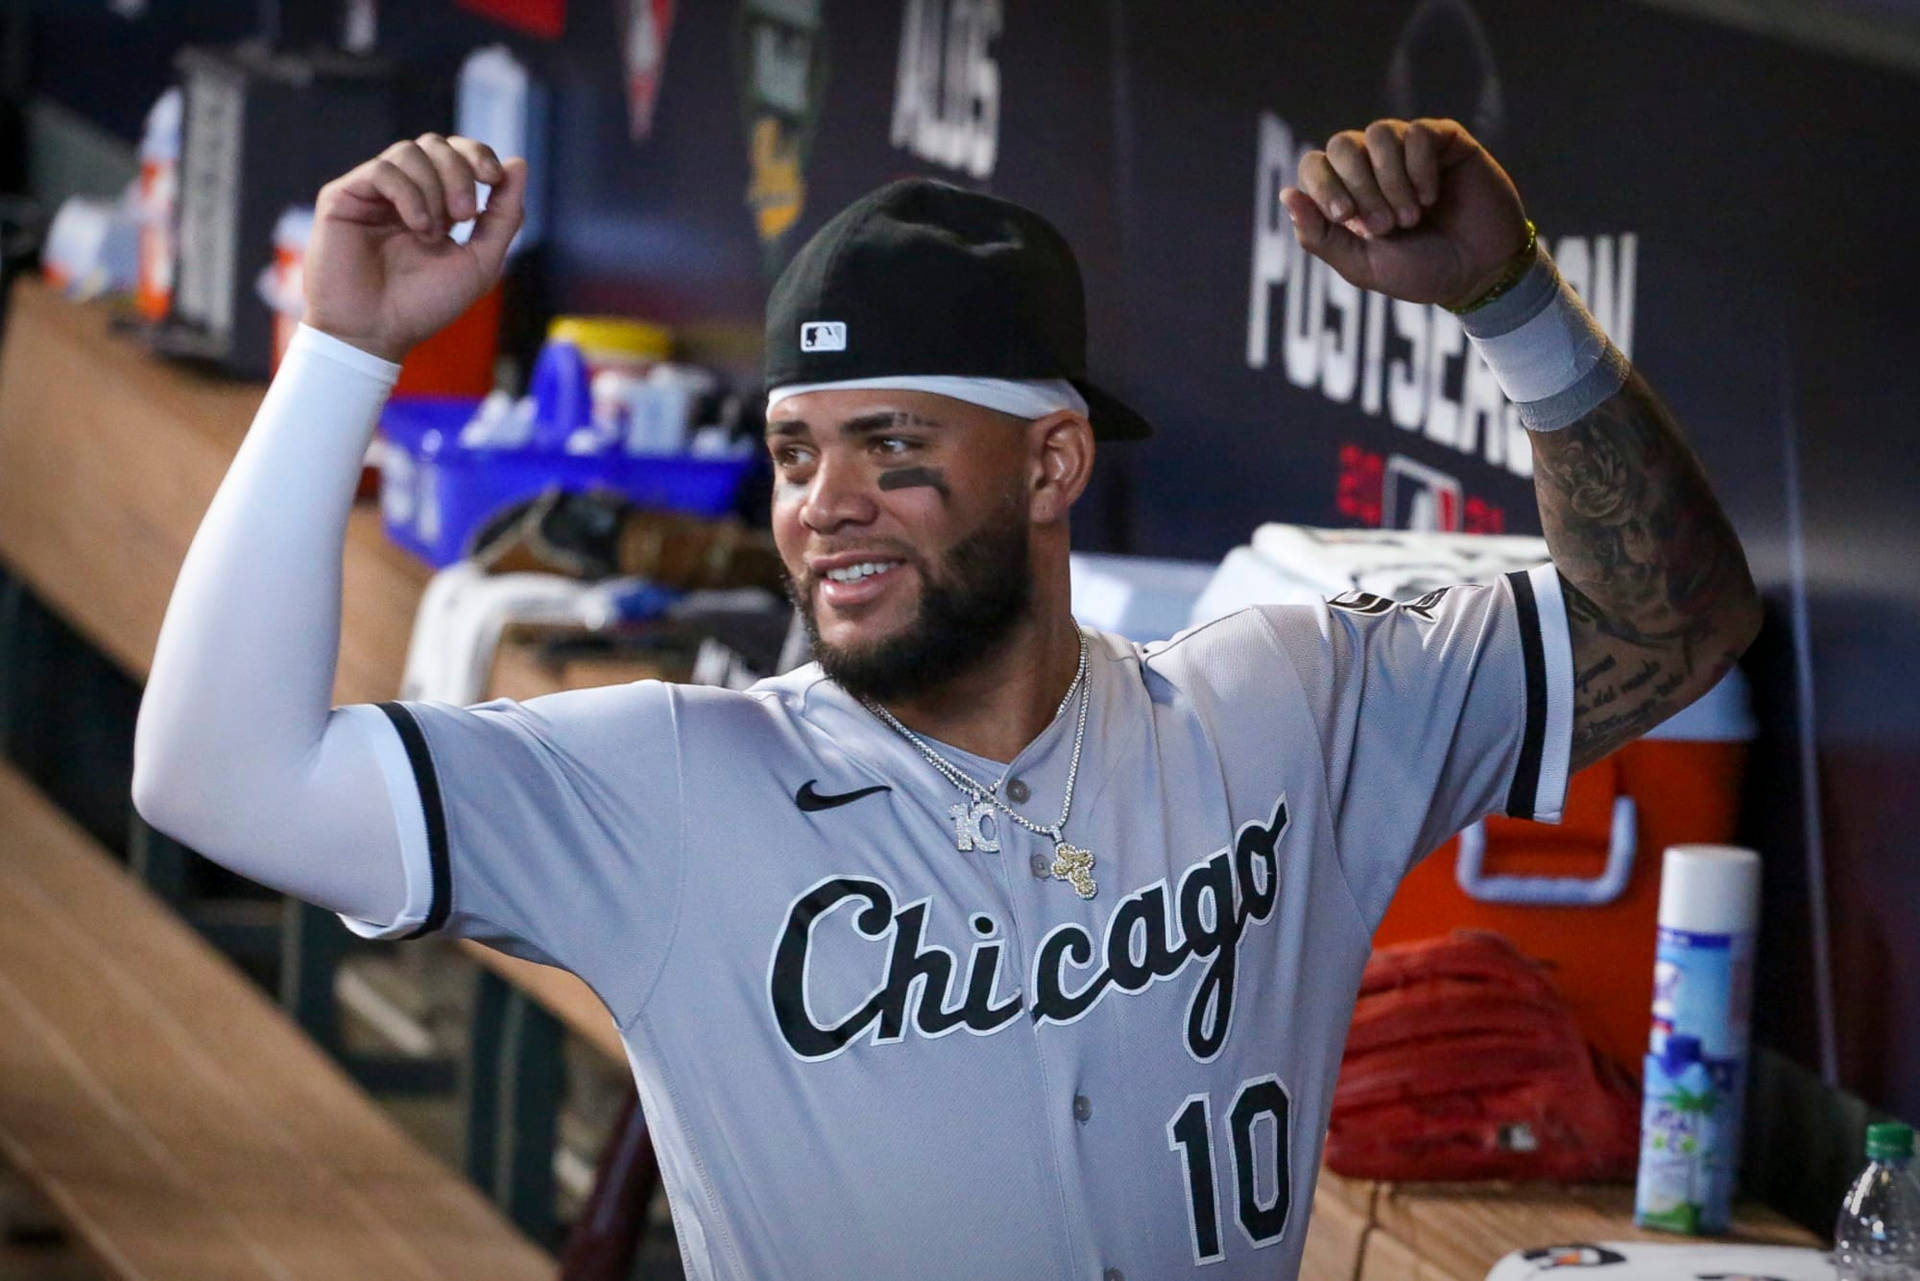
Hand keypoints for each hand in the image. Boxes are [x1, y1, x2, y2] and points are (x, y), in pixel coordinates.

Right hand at [303, 134, 524, 363]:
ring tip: (433, 233)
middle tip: (465, 216)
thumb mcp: (480, 262)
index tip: (495, 179)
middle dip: (460, 172)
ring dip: (434, 188)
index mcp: (435, 203)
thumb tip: (519, 164)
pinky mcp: (343, 196)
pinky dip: (409, 194)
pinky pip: (384, 170)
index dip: (478, 155)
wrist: (375, 332)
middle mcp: (403, 192)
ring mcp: (372, 193)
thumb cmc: (424, 305)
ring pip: (410, 151)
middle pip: (436, 144)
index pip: (457, 154)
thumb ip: (503, 216)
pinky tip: (417, 227)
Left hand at [1282, 118, 1528, 309]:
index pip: (1315, 165)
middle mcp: (1374, 166)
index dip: (1323, 185)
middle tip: (1387, 226)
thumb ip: (1321, 236)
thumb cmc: (1420, 272)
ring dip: (1392, 180)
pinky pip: (1418, 132)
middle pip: (1342, 145)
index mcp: (1347, 194)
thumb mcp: (1363, 265)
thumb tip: (1286, 195)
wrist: (1479, 273)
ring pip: (1379, 134)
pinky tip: (1433, 197)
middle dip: (1360, 186)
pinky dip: (1420, 167)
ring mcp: (1409, 150)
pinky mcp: (1445, 140)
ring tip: (1412, 216)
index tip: (1346, 216)